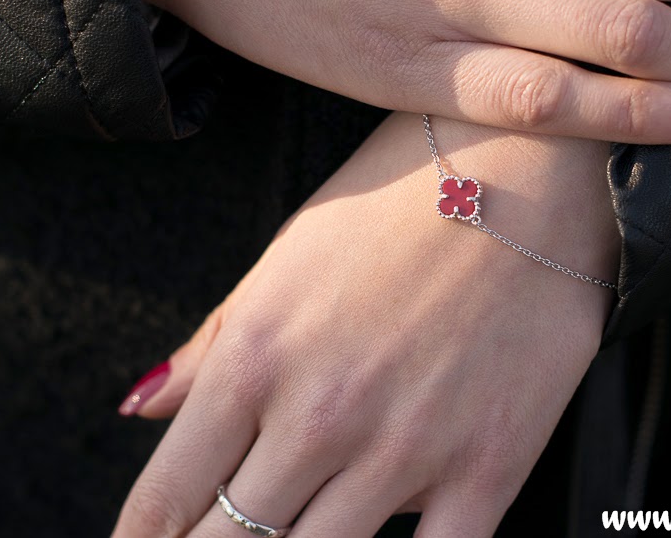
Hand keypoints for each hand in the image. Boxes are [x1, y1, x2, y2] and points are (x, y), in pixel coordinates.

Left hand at [113, 113, 617, 535]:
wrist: (527, 169)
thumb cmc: (400, 199)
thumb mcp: (288, 253)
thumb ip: (211, 343)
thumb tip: (143, 408)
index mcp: (258, 359)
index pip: (168, 497)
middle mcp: (322, 415)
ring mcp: (406, 449)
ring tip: (295, 533)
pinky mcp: (488, 466)